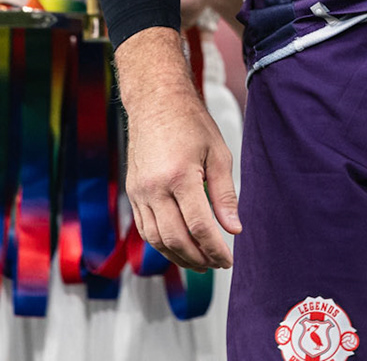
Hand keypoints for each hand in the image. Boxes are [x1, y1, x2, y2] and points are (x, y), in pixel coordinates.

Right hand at [118, 28, 241, 270]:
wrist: (155, 102)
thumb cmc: (190, 122)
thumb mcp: (218, 153)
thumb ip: (225, 194)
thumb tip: (233, 228)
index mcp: (179, 175)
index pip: (199, 225)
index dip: (215, 248)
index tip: (228, 259)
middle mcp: (154, 187)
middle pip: (176, 238)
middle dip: (198, 257)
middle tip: (216, 264)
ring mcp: (139, 192)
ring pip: (156, 239)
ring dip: (178, 256)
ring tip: (200, 262)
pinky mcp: (133, 193)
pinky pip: (144, 229)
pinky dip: (161, 244)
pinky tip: (178, 248)